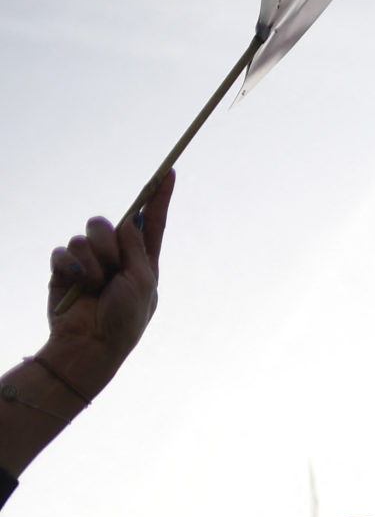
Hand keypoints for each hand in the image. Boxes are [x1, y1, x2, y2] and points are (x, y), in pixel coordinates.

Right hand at [39, 171, 172, 398]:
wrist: (90, 345)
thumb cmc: (124, 321)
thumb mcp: (142, 284)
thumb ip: (138, 250)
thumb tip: (131, 220)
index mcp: (144, 263)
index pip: (153, 224)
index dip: (160, 198)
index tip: (169, 172)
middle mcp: (118, 258)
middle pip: (110, 223)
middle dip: (109, 242)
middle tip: (111, 269)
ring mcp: (90, 262)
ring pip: (85, 235)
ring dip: (91, 260)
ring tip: (94, 285)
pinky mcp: (64, 268)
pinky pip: (63, 249)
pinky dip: (69, 266)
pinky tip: (75, 284)